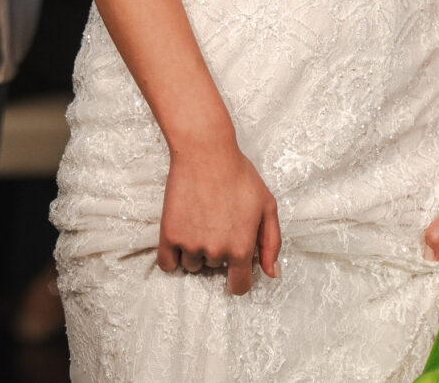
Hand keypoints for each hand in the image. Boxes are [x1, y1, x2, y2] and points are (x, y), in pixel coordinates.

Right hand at [158, 142, 280, 296]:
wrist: (205, 152)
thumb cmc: (238, 175)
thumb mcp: (267, 206)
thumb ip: (271, 243)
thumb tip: (272, 274)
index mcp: (242, 248)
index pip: (239, 286)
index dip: (239, 277)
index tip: (236, 265)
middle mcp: (217, 251)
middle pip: (215, 269)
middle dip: (218, 251)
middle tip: (219, 222)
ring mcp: (191, 244)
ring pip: (192, 265)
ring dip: (196, 250)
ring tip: (200, 221)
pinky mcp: (169, 235)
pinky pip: (167, 263)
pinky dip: (172, 256)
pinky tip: (181, 238)